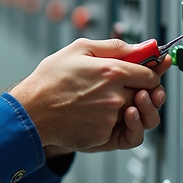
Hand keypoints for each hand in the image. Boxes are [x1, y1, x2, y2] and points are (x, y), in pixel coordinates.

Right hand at [9, 38, 168, 151]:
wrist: (31, 111)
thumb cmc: (51, 79)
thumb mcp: (80, 48)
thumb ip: (116, 46)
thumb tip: (145, 46)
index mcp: (113, 71)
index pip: (151, 75)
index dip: (151, 73)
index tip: (147, 72)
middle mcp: (116, 96)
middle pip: (148, 95)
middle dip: (143, 90)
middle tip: (129, 87)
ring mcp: (111, 118)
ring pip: (139, 115)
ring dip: (136, 109)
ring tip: (120, 103)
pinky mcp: (104, 136)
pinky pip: (124, 131)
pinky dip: (119, 124)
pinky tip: (104, 115)